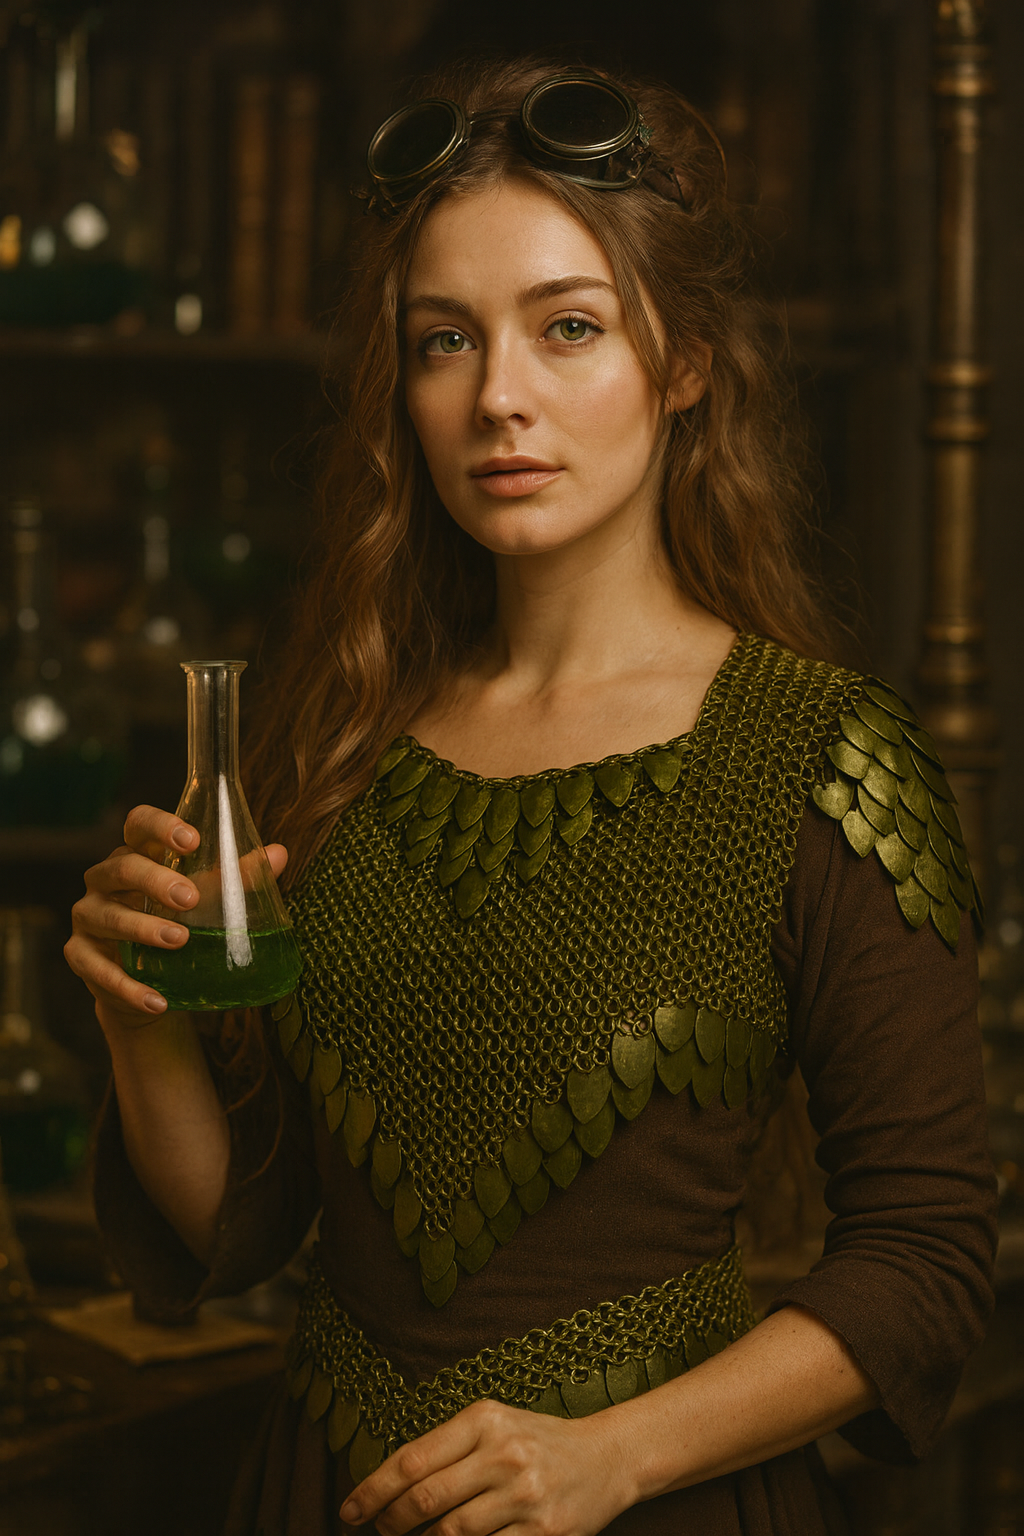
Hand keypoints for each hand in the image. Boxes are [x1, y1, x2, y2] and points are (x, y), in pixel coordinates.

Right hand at [64, 804, 287, 1029]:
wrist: (155, 980)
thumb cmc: (183, 922)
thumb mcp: (211, 899)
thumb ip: (239, 877)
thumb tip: (279, 854)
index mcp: (138, 854)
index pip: (138, 824)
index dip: (160, 826)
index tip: (191, 839)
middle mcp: (105, 880)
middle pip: (121, 867)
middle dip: (155, 880)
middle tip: (189, 898)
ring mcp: (89, 916)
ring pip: (106, 916)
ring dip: (142, 928)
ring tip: (179, 941)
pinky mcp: (80, 956)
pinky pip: (97, 970)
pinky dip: (128, 987)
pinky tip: (157, 1000)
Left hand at [339, 1399, 636, 1535]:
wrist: (606, 1458)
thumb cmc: (537, 1442)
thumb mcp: (493, 1426)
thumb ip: (446, 1449)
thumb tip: (388, 1488)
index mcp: (485, 1419)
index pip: (413, 1460)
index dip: (373, 1490)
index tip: (348, 1510)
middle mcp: (505, 1454)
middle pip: (425, 1500)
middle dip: (389, 1522)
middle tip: (378, 1530)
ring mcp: (525, 1496)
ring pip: (450, 1534)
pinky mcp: (543, 1533)